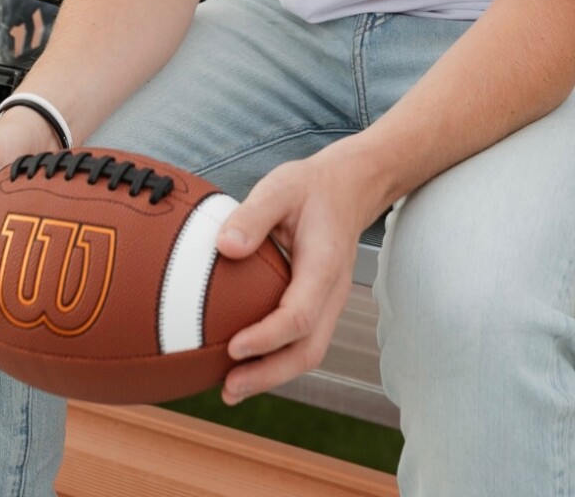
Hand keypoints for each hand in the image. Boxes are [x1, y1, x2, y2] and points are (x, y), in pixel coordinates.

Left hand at [214, 148, 378, 404]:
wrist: (351, 187)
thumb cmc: (312, 187)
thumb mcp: (280, 187)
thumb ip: (253, 214)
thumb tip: (224, 247)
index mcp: (325, 263)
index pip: (300, 313)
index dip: (267, 337)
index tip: (233, 347)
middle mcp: (333, 291)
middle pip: (308, 349)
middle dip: (269, 375)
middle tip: (228, 388)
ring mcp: (330, 302)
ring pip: (308, 352)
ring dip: (272, 375)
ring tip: (230, 389)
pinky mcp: (321, 305)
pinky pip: (302, 341)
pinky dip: (276, 359)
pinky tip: (244, 363)